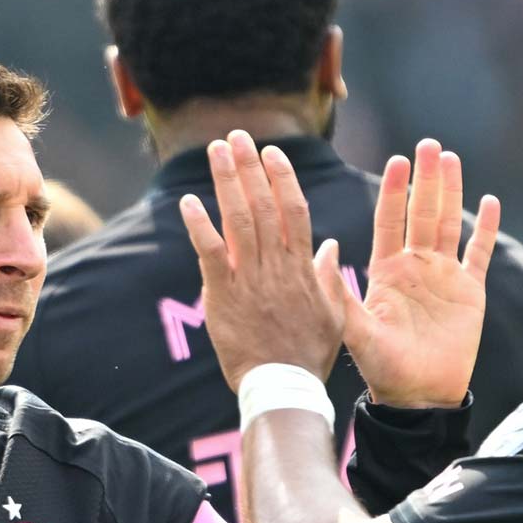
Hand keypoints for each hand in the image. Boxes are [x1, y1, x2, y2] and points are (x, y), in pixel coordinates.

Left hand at [179, 130, 344, 390]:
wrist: (283, 386)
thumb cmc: (308, 355)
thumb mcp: (334, 315)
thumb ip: (328, 276)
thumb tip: (329, 245)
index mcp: (303, 268)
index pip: (294, 211)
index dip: (282, 178)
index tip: (272, 153)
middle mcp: (277, 266)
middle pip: (265, 205)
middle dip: (250, 167)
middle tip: (238, 136)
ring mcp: (250, 278)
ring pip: (239, 220)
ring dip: (227, 182)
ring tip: (216, 150)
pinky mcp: (223, 295)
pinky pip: (210, 253)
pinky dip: (199, 225)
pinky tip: (188, 201)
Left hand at [330, 139, 499, 408]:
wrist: (419, 397)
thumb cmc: (382, 368)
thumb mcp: (354, 330)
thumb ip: (338, 293)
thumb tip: (323, 249)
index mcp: (386, 270)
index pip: (390, 220)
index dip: (395, 190)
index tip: (398, 160)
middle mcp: (415, 267)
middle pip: (422, 213)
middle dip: (425, 179)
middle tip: (428, 145)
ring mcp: (444, 277)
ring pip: (449, 224)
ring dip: (451, 192)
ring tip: (451, 159)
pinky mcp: (471, 292)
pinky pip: (481, 253)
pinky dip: (486, 228)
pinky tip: (490, 202)